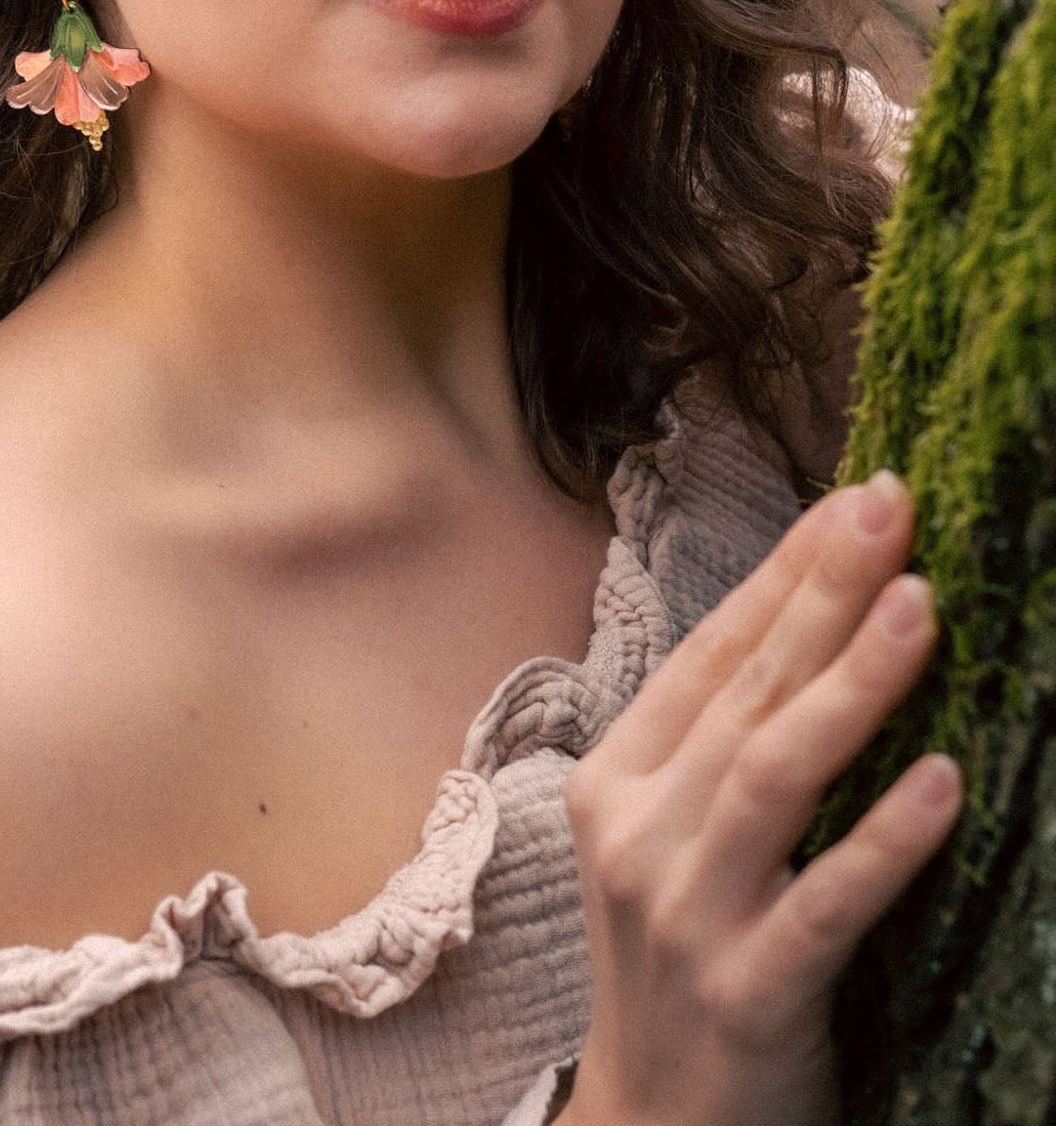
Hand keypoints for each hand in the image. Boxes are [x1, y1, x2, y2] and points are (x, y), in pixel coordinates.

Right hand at [557, 473, 962, 1125]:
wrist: (654, 1124)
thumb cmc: (681, 955)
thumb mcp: (674, 835)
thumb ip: (728, 740)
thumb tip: (826, 619)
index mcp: (619, 777)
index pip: (712, 651)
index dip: (786, 573)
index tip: (854, 500)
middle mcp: (642, 832)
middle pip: (748, 692)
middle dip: (824, 593)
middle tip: (891, 509)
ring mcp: (688, 913)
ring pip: (776, 774)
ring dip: (854, 684)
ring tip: (919, 606)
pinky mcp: (750, 990)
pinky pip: (828, 902)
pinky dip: (887, 838)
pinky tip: (944, 781)